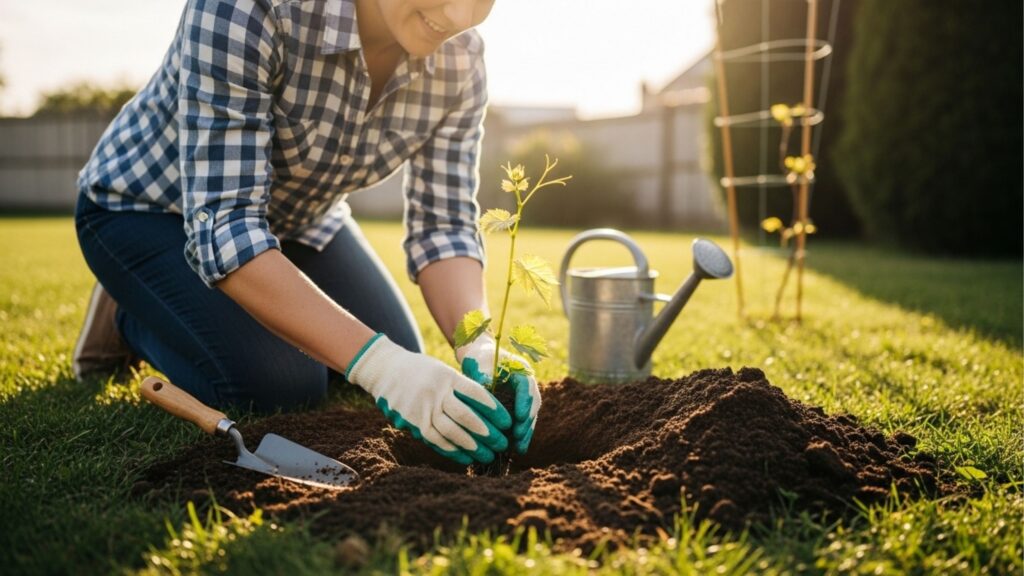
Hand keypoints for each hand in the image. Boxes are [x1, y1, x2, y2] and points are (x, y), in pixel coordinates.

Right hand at [347, 334, 511, 464]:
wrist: (385, 369)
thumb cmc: (421, 370)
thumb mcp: (442, 371)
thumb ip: (461, 388)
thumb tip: (487, 409)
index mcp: (447, 376)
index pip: (476, 394)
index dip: (494, 409)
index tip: (508, 422)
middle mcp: (436, 392)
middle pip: (466, 416)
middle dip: (487, 433)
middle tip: (502, 444)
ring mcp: (422, 407)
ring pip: (451, 431)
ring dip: (471, 446)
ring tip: (487, 456)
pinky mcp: (412, 421)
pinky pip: (434, 439)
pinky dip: (451, 449)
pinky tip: (466, 457)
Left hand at [456, 334, 540, 453]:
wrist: (480, 358)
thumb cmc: (479, 360)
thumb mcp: (479, 367)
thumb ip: (482, 379)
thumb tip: (485, 395)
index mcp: (520, 370)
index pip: (526, 386)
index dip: (525, 402)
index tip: (519, 417)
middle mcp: (527, 383)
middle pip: (533, 403)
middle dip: (527, 422)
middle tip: (519, 437)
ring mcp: (525, 395)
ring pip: (531, 414)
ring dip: (526, 431)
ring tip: (520, 448)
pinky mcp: (519, 405)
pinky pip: (524, 420)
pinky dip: (521, 433)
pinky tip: (517, 448)